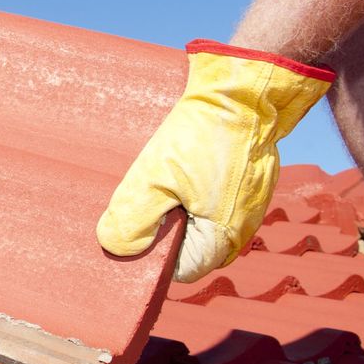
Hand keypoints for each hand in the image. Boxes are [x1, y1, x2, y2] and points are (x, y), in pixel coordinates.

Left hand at [98, 40, 333, 281]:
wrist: (243, 92)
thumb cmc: (203, 135)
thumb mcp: (156, 177)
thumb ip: (134, 218)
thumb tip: (117, 248)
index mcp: (223, 237)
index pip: (180, 271)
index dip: (152, 257)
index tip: (131, 231)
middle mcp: (240, 228)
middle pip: (189, 248)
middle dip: (161, 232)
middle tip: (137, 202)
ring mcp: (246, 206)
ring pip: (198, 222)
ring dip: (174, 209)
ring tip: (155, 183)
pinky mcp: (245, 184)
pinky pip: (210, 201)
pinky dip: (190, 192)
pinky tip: (174, 172)